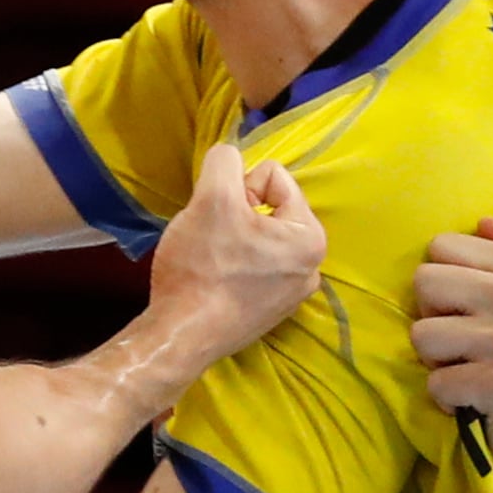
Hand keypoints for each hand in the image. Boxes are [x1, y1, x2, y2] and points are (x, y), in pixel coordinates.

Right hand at [145, 144, 323, 356]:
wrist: (181, 335)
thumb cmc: (202, 266)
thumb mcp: (211, 197)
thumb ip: (224, 161)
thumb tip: (229, 156)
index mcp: (310, 238)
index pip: (273, 177)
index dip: (238, 188)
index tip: (219, 215)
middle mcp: (311, 268)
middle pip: (268, 209)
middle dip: (237, 215)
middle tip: (212, 239)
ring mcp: (290, 295)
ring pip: (257, 239)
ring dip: (233, 240)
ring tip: (211, 261)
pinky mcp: (268, 314)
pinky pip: (252, 269)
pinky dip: (232, 268)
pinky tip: (213, 282)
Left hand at [412, 219, 492, 480]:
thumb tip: (485, 220)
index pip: (440, 246)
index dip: (444, 281)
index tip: (468, 309)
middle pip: (424, 283)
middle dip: (434, 318)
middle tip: (466, 342)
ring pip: (422, 335)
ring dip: (438, 362)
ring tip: (471, 370)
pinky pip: (436, 383)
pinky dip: (449, 398)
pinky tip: (476, 399)